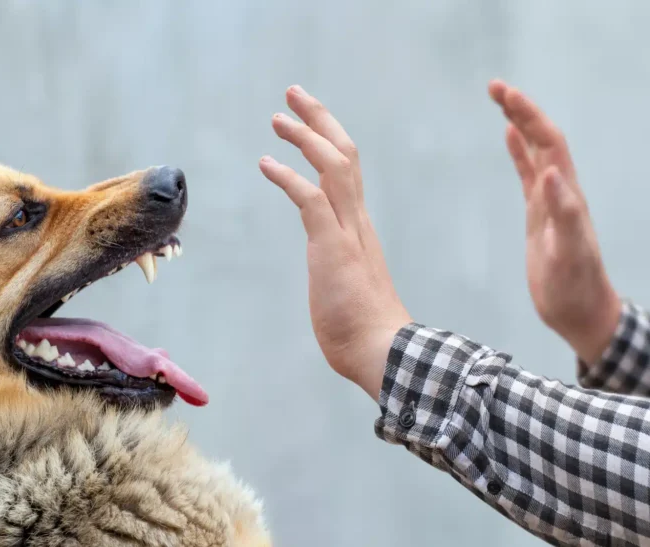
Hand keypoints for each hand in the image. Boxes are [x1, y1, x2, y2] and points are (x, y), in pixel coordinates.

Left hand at [259, 85, 410, 400]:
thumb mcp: (346, 288)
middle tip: (294, 95)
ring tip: (278, 117)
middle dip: (319, 119)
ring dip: (305, 136)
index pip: (347, 171)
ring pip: (333, 166)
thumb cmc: (364, 331)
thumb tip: (332, 279)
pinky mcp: (332, 248)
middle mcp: (357, 222)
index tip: (308, 121)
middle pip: (344, 154)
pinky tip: (267, 163)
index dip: (328, 140)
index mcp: (359, 228)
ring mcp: (347, 233)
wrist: (383, 352)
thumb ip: (339, 271)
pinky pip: (311, 200)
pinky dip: (288, 177)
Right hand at [488, 80, 621, 364]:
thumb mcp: (569, 252)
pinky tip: (509, 138)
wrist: (580, 311)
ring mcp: (550, 202)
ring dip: (519, 124)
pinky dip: (519, 152)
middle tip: (494, 87)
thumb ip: (563, 212)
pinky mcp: (539, 215)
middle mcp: (560, 191)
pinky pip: (527, 174)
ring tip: (500, 100)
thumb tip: (550, 171)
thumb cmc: (575, 286)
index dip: (529, 116)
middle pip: (541, 138)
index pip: (549, 143)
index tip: (505, 94)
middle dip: (521, 110)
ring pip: (535, 151)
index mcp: (567, 194)